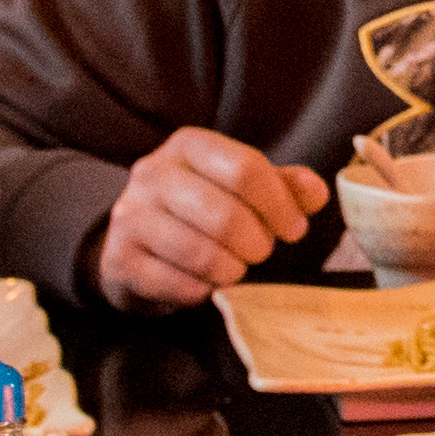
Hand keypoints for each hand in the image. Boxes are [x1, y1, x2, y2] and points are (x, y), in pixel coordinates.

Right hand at [94, 123, 331, 306]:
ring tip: (236, 268)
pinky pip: (177, 284)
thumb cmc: (201, 212)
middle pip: (225, 214)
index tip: (295, 229)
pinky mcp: (119, 258)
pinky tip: (206, 283)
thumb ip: (283, 186)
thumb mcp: (243, 190)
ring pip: (200, 252)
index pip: (244, 168)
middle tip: (261, 252)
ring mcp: (129, 215)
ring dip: (232, 269)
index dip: (279, 204)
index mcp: (188, 145)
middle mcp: (152, 173)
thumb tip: (316, 192)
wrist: (138, 247)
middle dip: (256, 243)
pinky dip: (203, 290)